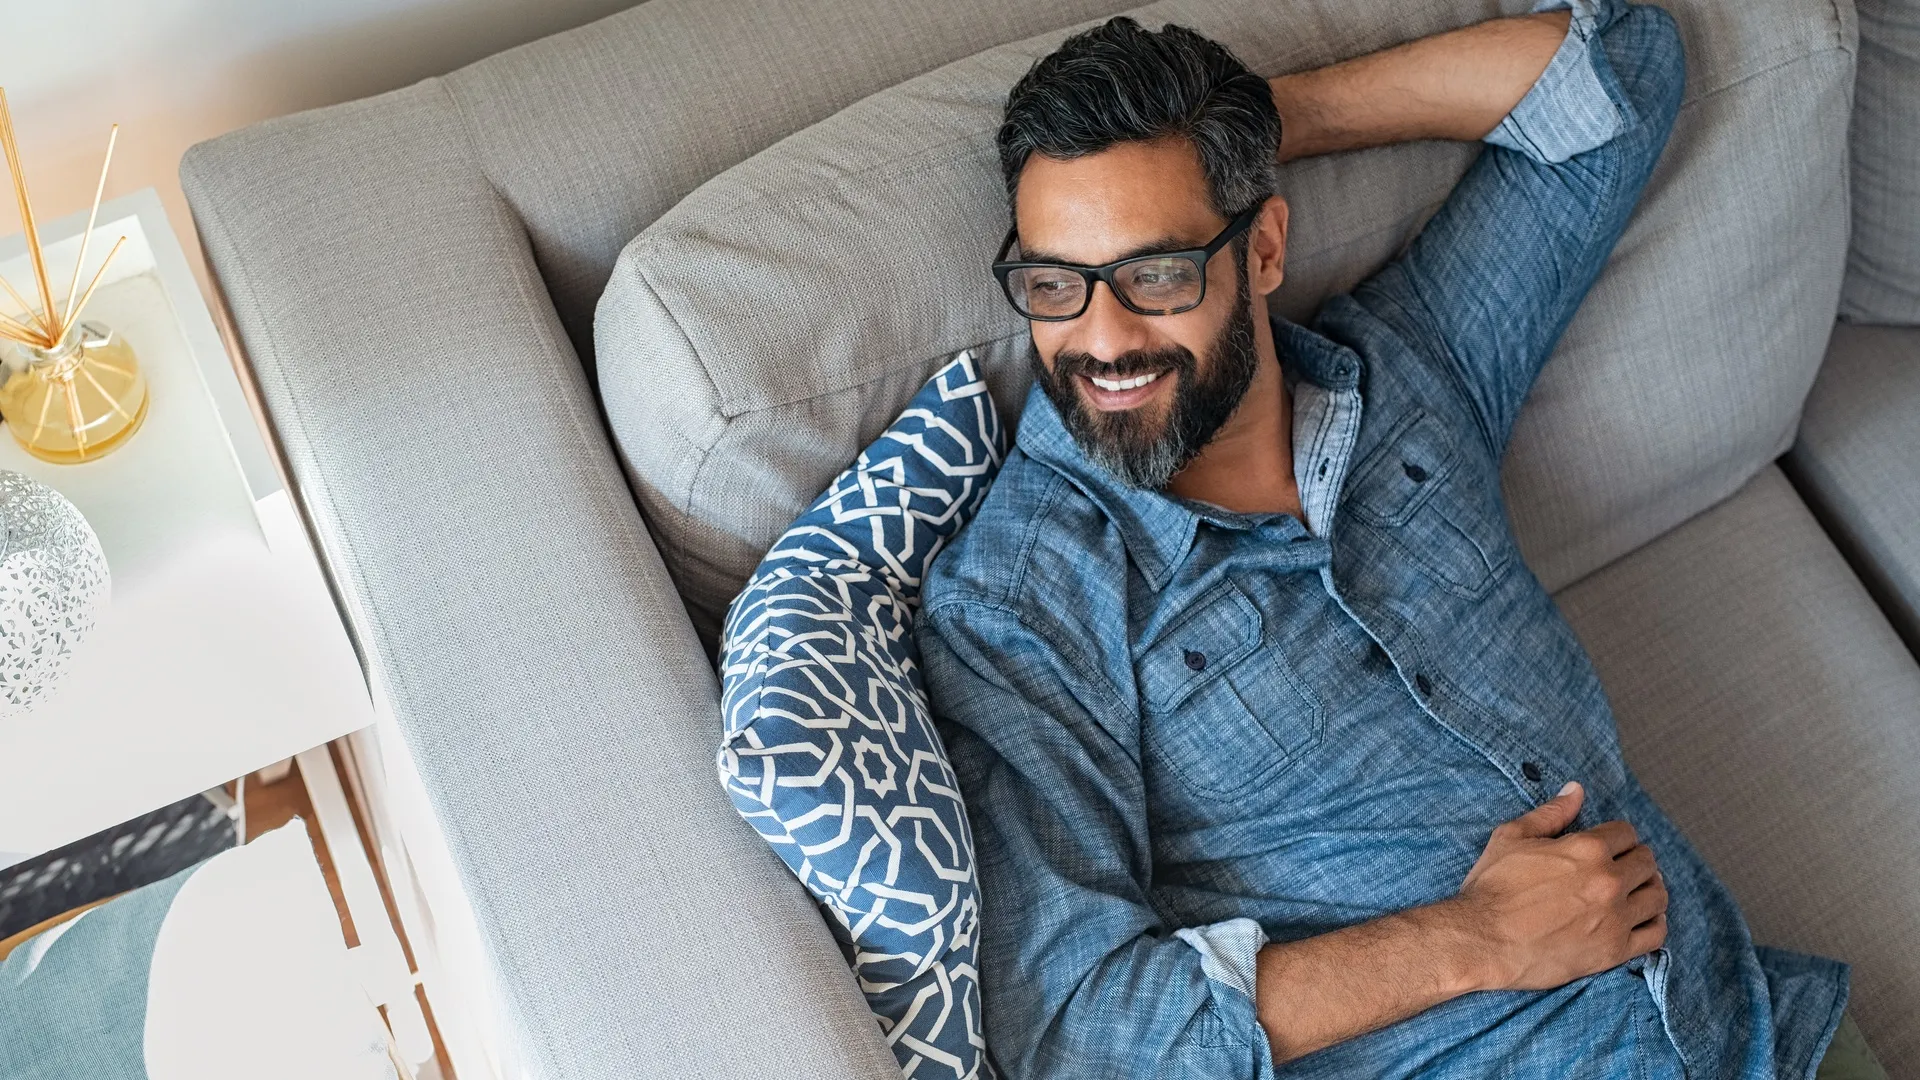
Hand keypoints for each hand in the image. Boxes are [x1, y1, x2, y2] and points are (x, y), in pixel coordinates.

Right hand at [1446, 781, 1667, 991]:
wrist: (1481, 940)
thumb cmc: (1493, 887)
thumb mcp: (1512, 837)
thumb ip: (1551, 813)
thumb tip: (1576, 790)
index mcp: (1587, 849)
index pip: (1627, 833)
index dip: (1617, 836)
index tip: (1610, 844)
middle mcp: (1608, 881)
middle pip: (1647, 862)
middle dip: (1635, 859)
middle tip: (1622, 866)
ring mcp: (1615, 918)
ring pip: (1657, 896)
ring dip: (1649, 888)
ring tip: (1635, 890)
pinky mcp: (1614, 951)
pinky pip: (1656, 934)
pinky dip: (1654, 922)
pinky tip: (1641, 918)